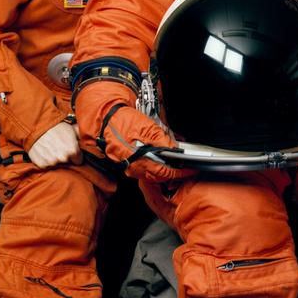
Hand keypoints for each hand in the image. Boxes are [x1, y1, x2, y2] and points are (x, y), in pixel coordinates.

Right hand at [27, 120, 82, 167]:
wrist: (38, 126)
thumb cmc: (56, 126)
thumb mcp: (72, 128)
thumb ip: (81, 136)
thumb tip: (90, 138)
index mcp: (73, 150)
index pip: (79, 160)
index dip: (76, 155)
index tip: (72, 151)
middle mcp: (63, 158)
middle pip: (68, 162)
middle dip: (66, 156)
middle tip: (61, 147)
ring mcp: (52, 162)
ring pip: (57, 163)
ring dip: (55, 158)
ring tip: (52, 148)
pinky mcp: (42, 164)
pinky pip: (46, 164)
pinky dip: (46, 160)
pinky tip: (45, 151)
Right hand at [73, 79, 190, 183]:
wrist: (106, 120)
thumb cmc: (125, 122)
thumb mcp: (150, 128)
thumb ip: (163, 142)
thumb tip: (175, 150)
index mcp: (141, 160)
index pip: (166, 173)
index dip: (180, 172)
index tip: (190, 170)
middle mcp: (135, 168)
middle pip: (159, 176)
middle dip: (173, 172)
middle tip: (184, 166)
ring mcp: (130, 168)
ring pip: (152, 174)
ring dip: (164, 170)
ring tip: (174, 161)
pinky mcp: (127, 165)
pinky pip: (144, 170)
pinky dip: (154, 166)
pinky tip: (159, 158)